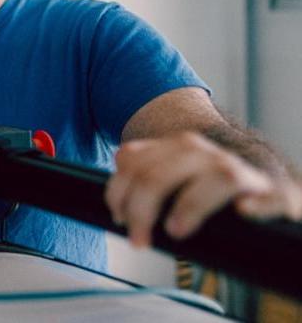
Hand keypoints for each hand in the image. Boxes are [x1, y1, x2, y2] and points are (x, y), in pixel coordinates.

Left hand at [105, 131, 301, 248]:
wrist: (267, 186)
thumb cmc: (212, 191)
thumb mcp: (175, 178)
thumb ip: (148, 180)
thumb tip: (119, 204)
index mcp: (173, 148)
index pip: (132, 160)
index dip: (117, 191)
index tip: (118, 218)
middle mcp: (200, 152)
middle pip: (157, 174)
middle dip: (140, 210)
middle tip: (139, 239)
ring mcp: (235, 167)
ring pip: (206, 178)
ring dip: (187, 208)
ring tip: (175, 230)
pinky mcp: (268, 190)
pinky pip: (266, 197)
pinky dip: (253, 205)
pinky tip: (243, 211)